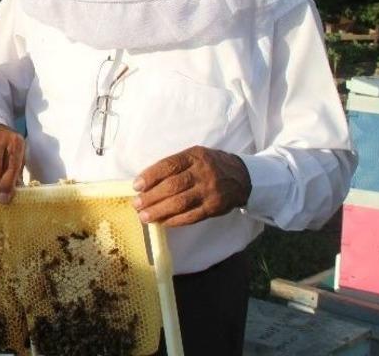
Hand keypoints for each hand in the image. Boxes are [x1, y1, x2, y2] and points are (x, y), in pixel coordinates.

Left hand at [132, 146, 251, 226]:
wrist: (242, 177)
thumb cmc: (209, 165)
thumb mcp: (194, 156)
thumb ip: (174, 166)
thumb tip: (146, 182)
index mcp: (194, 156)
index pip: (168, 165)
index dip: (150, 176)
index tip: (136, 185)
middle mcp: (202, 173)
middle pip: (173, 186)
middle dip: (151, 197)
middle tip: (136, 204)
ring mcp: (209, 191)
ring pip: (180, 203)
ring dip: (159, 211)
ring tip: (144, 216)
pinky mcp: (214, 208)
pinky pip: (191, 216)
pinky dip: (174, 220)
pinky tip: (162, 222)